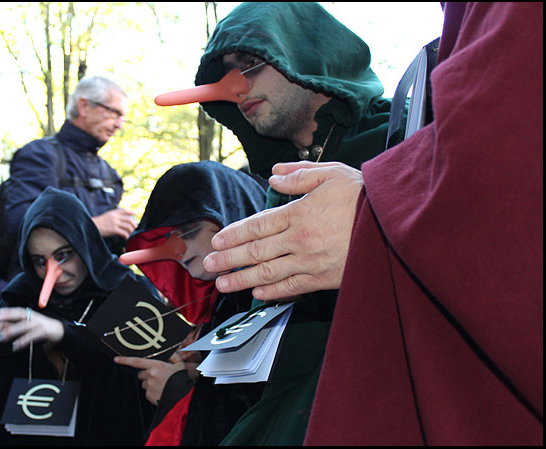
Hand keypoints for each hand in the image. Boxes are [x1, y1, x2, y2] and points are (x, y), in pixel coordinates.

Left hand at [0, 307, 63, 350]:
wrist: (60, 331)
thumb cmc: (41, 328)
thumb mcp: (28, 326)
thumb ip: (15, 326)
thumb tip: (1, 327)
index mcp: (30, 314)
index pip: (15, 311)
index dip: (4, 313)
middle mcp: (34, 317)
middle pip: (19, 315)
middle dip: (5, 318)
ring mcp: (40, 323)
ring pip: (25, 325)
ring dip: (13, 331)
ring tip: (2, 338)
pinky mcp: (45, 331)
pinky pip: (33, 335)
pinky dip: (24, 341)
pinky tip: (16, 346)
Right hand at [91, 208, 136, 239]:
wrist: (91, 225)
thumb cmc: (99, 222)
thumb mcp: (107, 215)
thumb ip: (115, 216)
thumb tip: (123, 219)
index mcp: (114, 212)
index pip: (126, 211)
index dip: (132, 212)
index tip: (137, 214)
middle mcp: (116, 217)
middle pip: (129, 219)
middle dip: (134, 224)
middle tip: (135, 228)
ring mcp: (115, 223)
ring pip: (128, 226)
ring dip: (131, 231)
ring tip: (130, 234)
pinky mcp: (114, 230)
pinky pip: (124, 233)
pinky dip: (127, 236)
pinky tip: (126, 238)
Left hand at [115, 355, 184, 404]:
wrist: (183, 396)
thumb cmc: (181, 380)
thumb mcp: (179, 365)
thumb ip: (173, 356)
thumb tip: (172, 349)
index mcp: (157, 366)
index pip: (137, 362)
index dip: (125, 360)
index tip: (117, 359)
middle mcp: (151, 376)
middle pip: (141, 374)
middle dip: (147, 374)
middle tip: (158, 376)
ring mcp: (149, 386)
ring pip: (144, 383)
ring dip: (150, 383)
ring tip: (161, 384)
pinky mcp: (149, 395)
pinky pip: (147, 392)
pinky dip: (152, 391)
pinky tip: (161, 391)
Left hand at [203, 161, 362, 299]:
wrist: (395, 224)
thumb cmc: (363, 197)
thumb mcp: (332, 174)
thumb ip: (299, 175)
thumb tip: (274, 174)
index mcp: (299, 213)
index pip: (257, 225)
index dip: (234, 234)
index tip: (218, 241)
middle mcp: (300, 240)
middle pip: (256, 251)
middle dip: (229, 259)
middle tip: (208, 265)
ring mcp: (311, 262)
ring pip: (269, 273)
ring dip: (242, 279)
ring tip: (223, 284)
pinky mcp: (325, 278)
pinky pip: (293, 287)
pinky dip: (273, 292)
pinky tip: (257, 294)